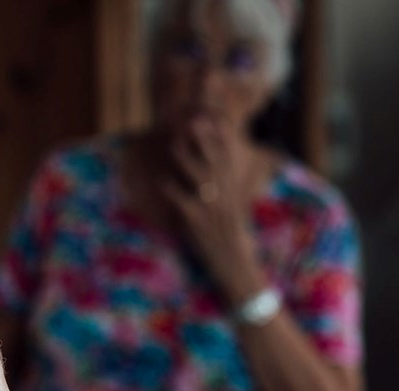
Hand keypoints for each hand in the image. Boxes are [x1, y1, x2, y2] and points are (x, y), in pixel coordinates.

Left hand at [160, 118, 267, 304]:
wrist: (236, 265)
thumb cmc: (231, 237)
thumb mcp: (232, 208)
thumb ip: (224, 188)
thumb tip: (216, 171)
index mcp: (232, 190)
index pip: (229, 159)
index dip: (222, 138)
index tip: (215, 118)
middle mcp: (224, 196)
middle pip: (214, 161)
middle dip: (205, 140)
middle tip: (194, 119)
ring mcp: (211, 208)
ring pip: (199, 177)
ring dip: (185, 158)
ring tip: (174, 143)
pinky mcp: (197, 223)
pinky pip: (183, 202)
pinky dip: (172, 190)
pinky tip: (162, 180)